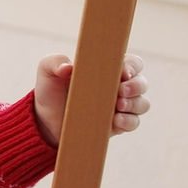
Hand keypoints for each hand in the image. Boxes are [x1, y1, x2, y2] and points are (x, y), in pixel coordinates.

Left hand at [32, 53, 150, 146]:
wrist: (46, 120)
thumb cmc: (51, 90)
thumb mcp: (47, 71)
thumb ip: (54, 62)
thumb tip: (67, 67)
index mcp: (107, 69)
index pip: (131, 63)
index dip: (132, 66)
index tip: (123, 72)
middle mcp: (118, 86)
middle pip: (141, 83)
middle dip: (136, 86)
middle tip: (120, 91)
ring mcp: (120, 106)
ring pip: (142, 103)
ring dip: (134, 103)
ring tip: (118, 106)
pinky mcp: (118, 124)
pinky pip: (133, 122)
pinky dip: (129, 121)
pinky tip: (116, 120)